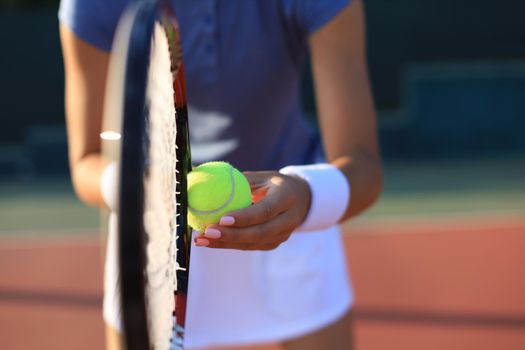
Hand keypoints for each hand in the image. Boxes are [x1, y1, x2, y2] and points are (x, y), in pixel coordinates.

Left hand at [194, 171, 310, 249]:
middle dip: (231, 235)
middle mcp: (287, 220)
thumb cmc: (274, 184)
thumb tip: (203, 173)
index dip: (245, 217)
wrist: (302, 200)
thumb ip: (240, 179)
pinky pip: (249, 246)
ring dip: (224, 243)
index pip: (265, 211)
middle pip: (259, 232)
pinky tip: (209, 241)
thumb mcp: (263, 177)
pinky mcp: (273, 244)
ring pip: (251, 243)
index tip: (222, 219)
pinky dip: (228, 244)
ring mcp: (282, 235)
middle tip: (207, 232)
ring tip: (201, 239)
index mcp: (286, 198)